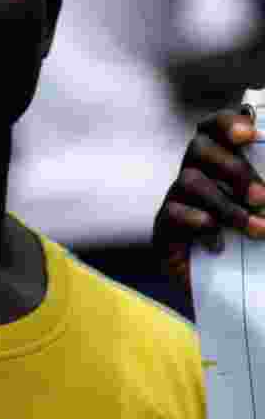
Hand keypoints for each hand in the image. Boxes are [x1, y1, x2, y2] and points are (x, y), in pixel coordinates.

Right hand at [153, 106, 264, 288]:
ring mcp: (178, 200)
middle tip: (262, 199)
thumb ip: (264, 196)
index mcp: (220, 163)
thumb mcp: (264, 213)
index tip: (249, 133)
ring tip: (257, 231)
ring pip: (190, 181)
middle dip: (233, 169)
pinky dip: (197, 221)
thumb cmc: (256, 250)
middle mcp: (195, 174)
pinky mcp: (164, 230)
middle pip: (199, 147)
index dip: (227, 123)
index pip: (214, 128)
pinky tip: (217, 240)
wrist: (233, 295)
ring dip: (227, 205)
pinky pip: (173, 213)